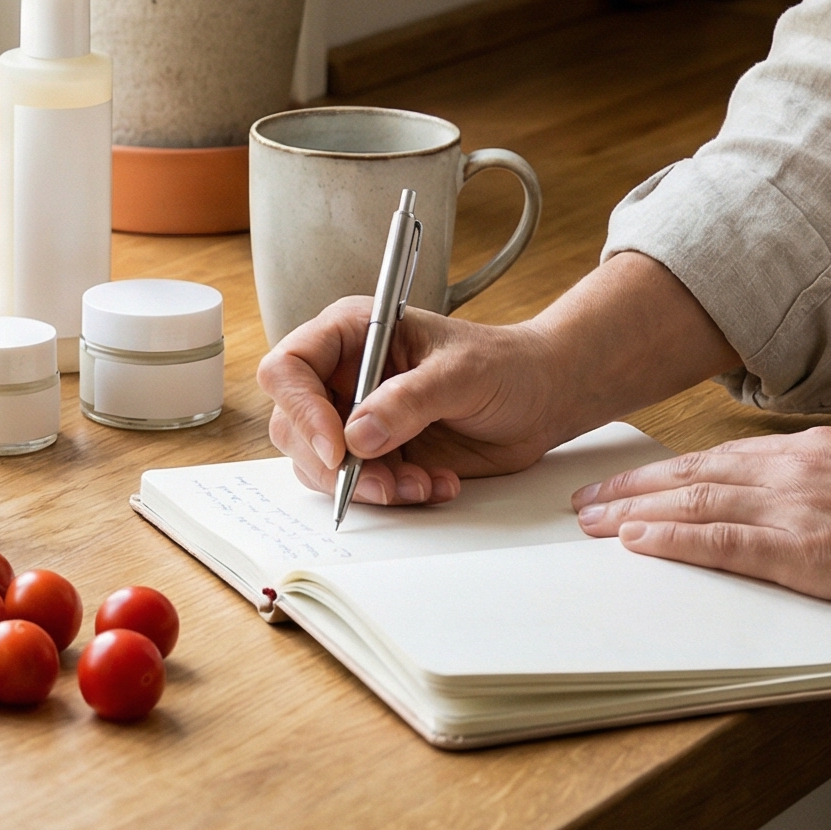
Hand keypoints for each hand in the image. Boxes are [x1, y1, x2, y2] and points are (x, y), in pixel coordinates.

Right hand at [257, 297, 569, 506]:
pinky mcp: (377, 455)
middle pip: (293, 425)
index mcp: (352, 334)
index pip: (289, 368)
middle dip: (334, 464)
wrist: (541, 398)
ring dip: (368, 486)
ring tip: (423, 484)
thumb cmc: (504, 365)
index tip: (339, 448)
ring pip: (320, 465)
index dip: (302, 410)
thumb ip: (409, 400)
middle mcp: (343, 375)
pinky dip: (395, 496)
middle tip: (384, 483)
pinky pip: (359, 486)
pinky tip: (437, 483)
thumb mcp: (461, 373)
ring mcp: (356, 418)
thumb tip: (358, 436)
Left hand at [572, 424, 830, 616]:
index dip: (660, 472)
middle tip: (582, 501)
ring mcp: (790, 509)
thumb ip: (813, 477)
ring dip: (633, 512)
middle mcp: (785, 472)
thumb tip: (777, 488)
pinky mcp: (801, 551)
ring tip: (590, 523)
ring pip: (692, 503)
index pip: (712, 459)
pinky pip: (722, 542)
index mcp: (801, 454)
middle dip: (629, 489)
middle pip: (688, 476)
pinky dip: (673, 540)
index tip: (624, 482)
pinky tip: (637, 541)